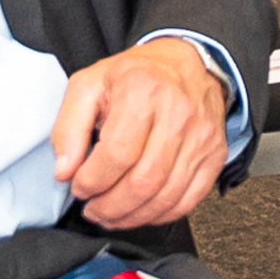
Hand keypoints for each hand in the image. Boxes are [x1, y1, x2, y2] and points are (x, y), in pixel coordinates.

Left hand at [49, 37, 233, 230]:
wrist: (185, 62)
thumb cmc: (135, 75)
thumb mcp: (88, 86)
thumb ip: (68, 128)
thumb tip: (64, 172)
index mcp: (142, 91)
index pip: (117, 154)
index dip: (92, 181)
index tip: (79, 187)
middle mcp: (178, 114)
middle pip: (143, 181)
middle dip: (110, 206)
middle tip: (93, 209)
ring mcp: (201, 137)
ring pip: (166, 197)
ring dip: (132, 216)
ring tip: (111, 215)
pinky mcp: (215, 155)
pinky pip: (189, 200)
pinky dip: (160, 215)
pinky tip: (140, 212)